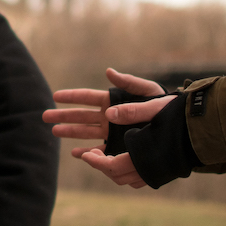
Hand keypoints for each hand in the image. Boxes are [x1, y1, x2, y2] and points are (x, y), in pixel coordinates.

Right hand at [43, 68, 173, 189]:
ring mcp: (114, 132)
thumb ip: (129, 83)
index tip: (55, 96)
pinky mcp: (120, 146)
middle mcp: (110, 117)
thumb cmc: (167, 106)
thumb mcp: (149, 91)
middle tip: (44, 116)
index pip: (88, 97)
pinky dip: (87, 152)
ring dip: (69, 133)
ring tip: (53, 132)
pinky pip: (100, 150)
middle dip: (63, 116)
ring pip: (86, 132)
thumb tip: (108, 72)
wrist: (181, 128)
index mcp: (115, 100)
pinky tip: (75, 153)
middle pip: (81, 116)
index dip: (71, 96)